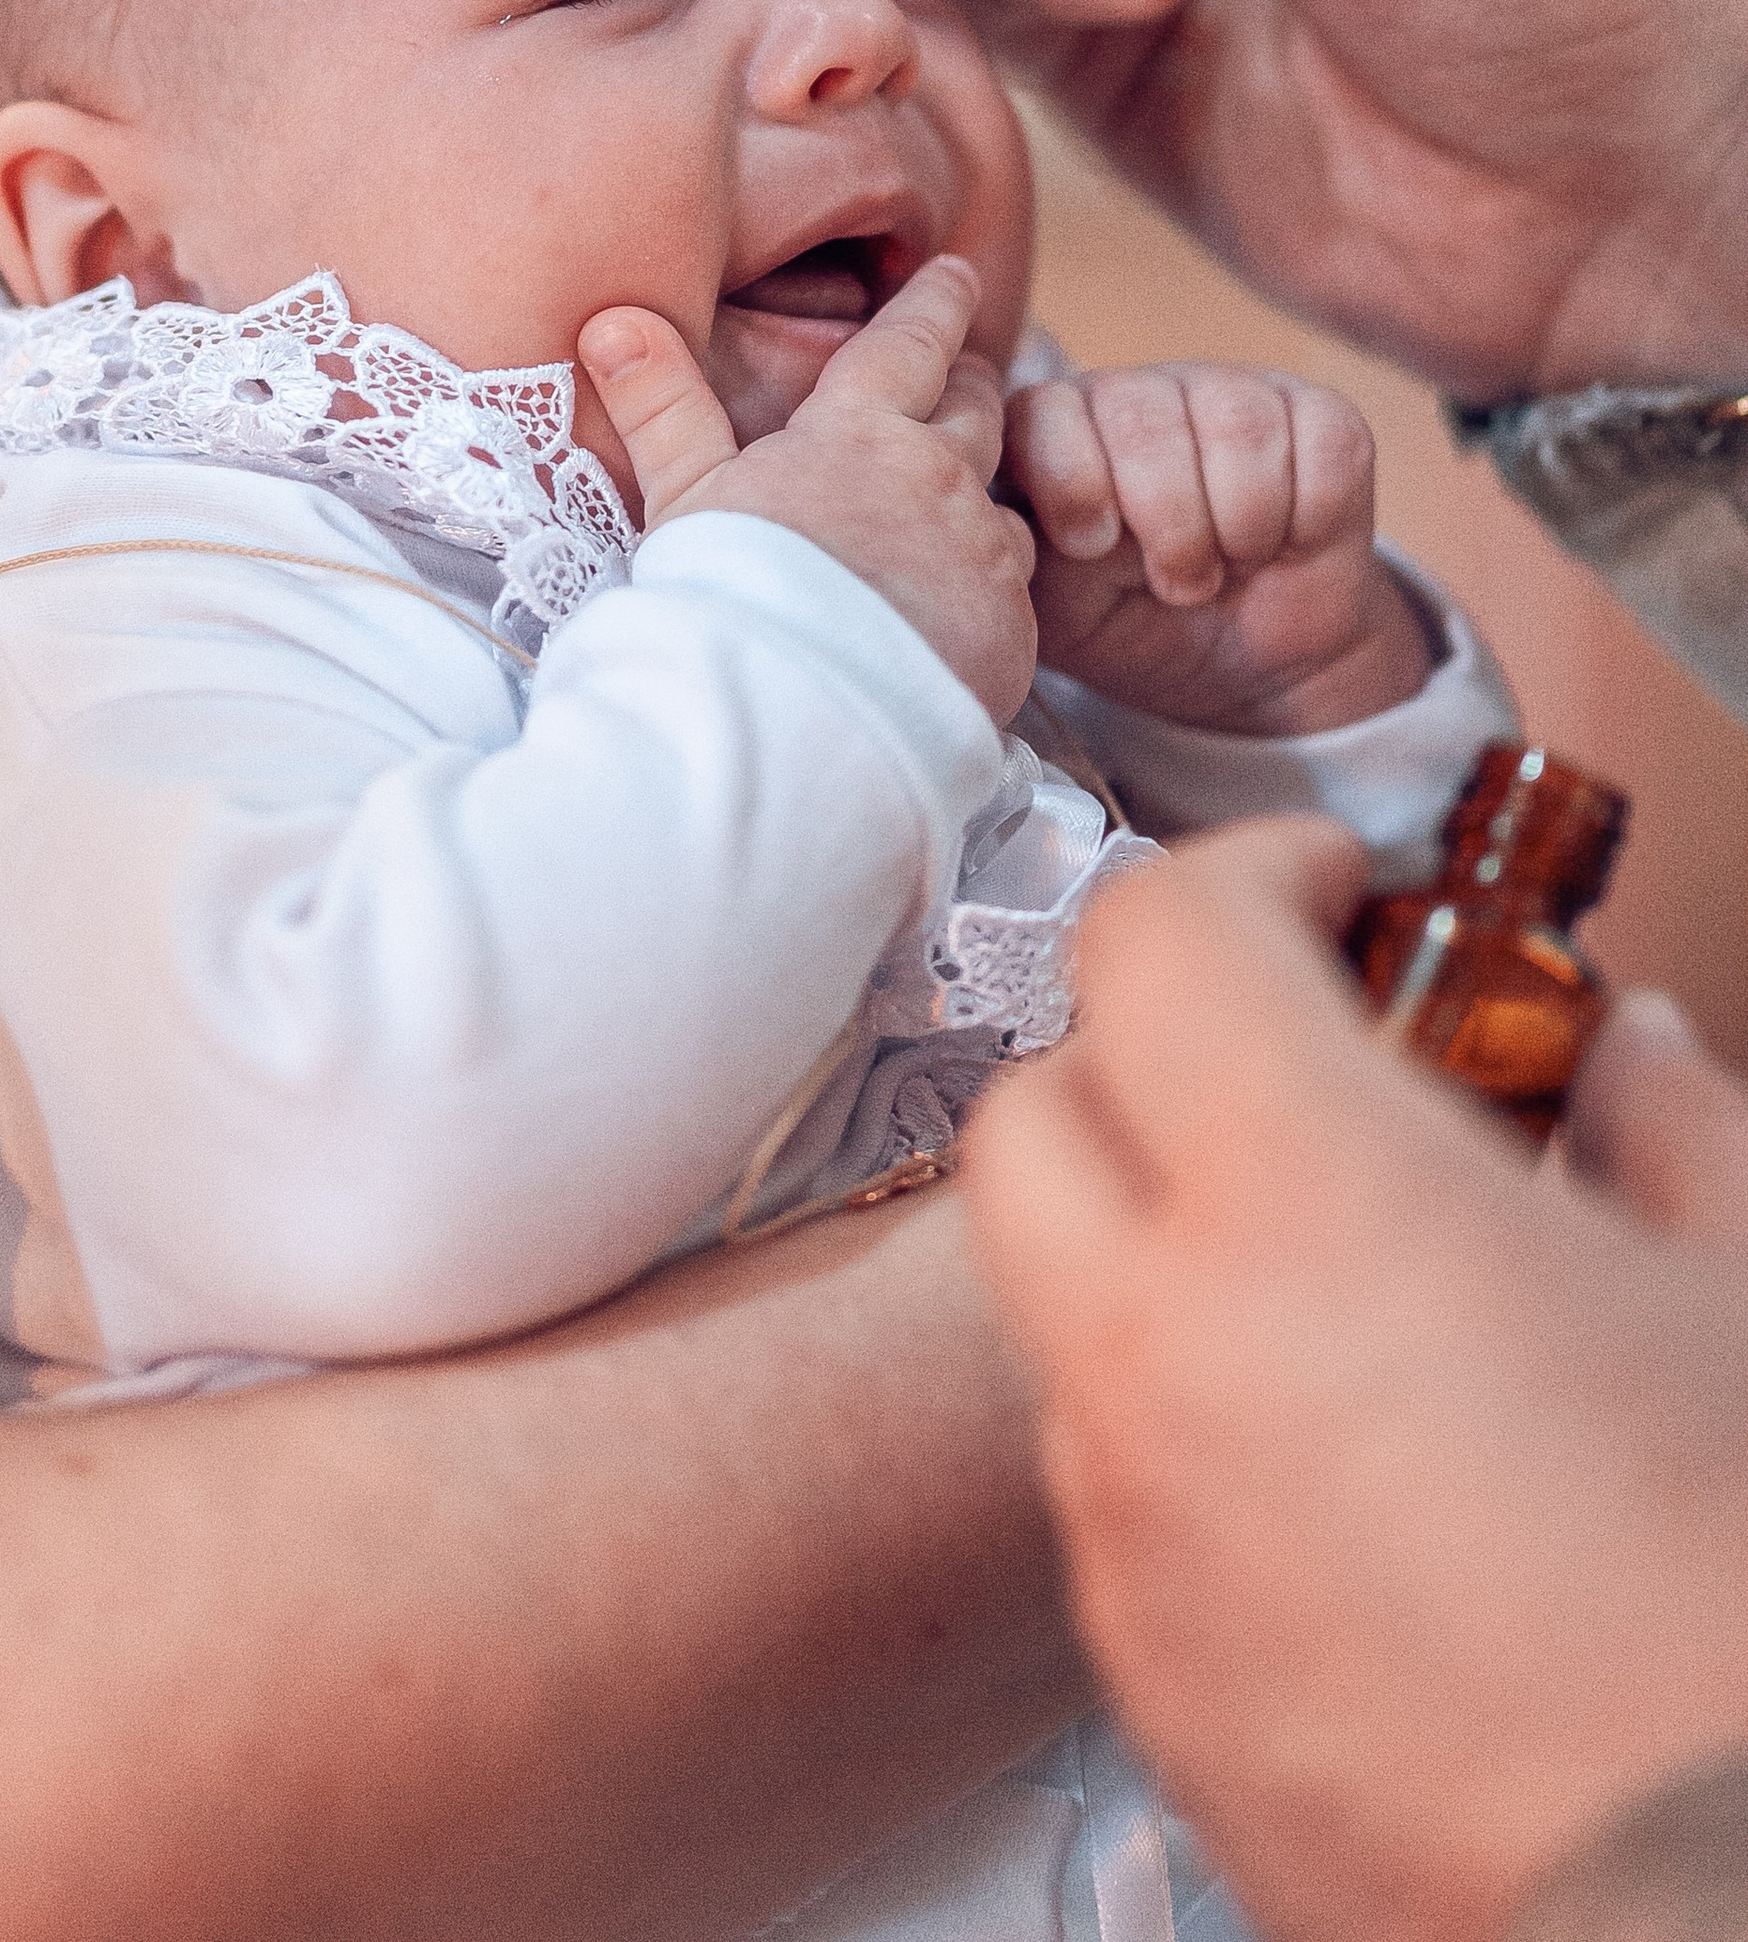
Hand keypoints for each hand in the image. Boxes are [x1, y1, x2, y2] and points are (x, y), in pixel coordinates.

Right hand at [579, 255, 1035, 723]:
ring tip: (959, 502)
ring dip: (982, 489)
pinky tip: (959, 602)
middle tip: (968, 374)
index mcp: (861, 432)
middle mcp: (938, 479)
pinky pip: (1014, 586)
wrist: (795, 721)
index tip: (956, 275)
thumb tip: (616, 320)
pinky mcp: (1010, 628)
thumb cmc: (728, 600)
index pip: (913, 340)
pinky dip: (990, 579)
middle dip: (973, 382)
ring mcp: (981, 554)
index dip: (936, 302)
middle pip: (979, 407)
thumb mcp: (683, 494)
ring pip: (1002, 499)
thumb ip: (663, 404)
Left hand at [963, 818, 1747, 1941]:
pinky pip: (1116, 1493)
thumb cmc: (1736, 1639)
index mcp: (1311, 1215)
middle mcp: (1166, 1362)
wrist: (1716, 1922)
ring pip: (1057, 1312)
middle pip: (1036, 1112)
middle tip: (1310, 1059)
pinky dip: (1190, 1426)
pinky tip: (1362, 1461)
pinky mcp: (1153, 1693)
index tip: (1335, 892)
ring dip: (1161, 1251)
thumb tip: (1631, 1064)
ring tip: (1357, 1279)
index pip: (1153, 940)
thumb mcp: (1741, 1310)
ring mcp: (1136, 1541)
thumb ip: (1667, 1135)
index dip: (1247, 877)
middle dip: (1151, 1054)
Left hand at [1005, 363, 1429, 735]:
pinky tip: (1281, 546)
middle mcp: (1141, 393)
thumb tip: (960, 520)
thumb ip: (1002, 550)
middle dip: (1165, 526)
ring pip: (1236, 427)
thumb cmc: (1131, 627)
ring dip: (1234, 531)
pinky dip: (1302, 521)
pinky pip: (1319, 450)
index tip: (1091, 549)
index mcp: (1058, 428)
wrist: (1248, 670)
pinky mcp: (1322, 417)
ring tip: (1221, 570)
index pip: (1046, 410)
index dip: (1072, 481)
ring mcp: (1232, 392)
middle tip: (1172, 585)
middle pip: (1142, 418)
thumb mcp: (1051, 605)